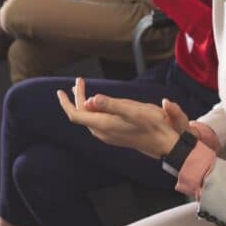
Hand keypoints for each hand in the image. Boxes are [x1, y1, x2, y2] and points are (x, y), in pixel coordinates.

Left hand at [57, 78, 180, 158]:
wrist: (165, 144)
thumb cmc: (152, 125)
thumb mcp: (133, 110)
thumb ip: (111, 104)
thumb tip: (91, 99)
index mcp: (104, 125)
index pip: (76, 115)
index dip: (66, 103)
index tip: (61, 91)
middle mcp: (103, 133)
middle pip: (81, 115)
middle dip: (77, 97)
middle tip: (79, 81)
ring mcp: (108, 135)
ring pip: (89, 118)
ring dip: (84, 103)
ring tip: (82, 89)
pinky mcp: (115, 135)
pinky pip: (96, 121)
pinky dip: (93, 109)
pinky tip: (97, 104)